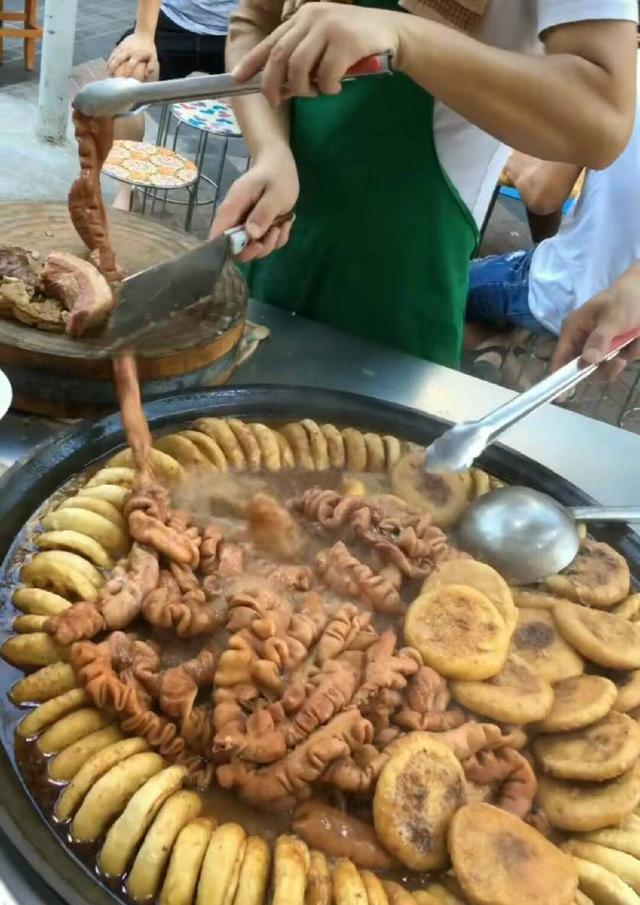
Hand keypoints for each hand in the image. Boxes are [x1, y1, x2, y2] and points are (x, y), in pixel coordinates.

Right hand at [107, 32, 157, 80]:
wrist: (143, 33)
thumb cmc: (149, 48)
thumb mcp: (153, 57)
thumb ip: (151, 67)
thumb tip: (146, 75)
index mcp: (136, 55)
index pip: (130, 65)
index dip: (127, 72)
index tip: (124, 79)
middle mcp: (128, 50)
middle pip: (119, 59)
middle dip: (114, 67)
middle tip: (110, 74)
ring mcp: (123, 47)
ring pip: (114, 55)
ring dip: (110, 63)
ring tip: (107, 71)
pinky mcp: (120, 44)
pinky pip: (114, 52)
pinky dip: (110, 58)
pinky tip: (108, 65)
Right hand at [210, 151, 298, 261]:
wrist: (279, 164)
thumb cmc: (276, 175)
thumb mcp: (275, 193)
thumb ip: (263, 213)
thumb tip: (251, 235)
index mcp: (232, 207)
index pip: (218, 235)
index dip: (231, 248)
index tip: (254, 245)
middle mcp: (235, 220)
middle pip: (235, 249)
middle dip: (255, 249)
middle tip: (273, 234)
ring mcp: (246, 226)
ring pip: (252, 249)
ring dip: (270, 243)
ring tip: (282, 224)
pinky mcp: (257, 229)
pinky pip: (265, 244)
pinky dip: (277, 239)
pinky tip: (285, 223)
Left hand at [232, 3, 401, 104]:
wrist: (393, 34)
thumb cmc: (355, 45)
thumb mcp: (324, 43)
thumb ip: (303, 57)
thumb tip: (279, 87)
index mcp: (303, 17)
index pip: (272, 42)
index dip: (252, 62)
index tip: (237, 78)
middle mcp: (312, 17)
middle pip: (280, 56)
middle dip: (274, 83)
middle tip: (276, 100)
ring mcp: (329, 27)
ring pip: (299, 67)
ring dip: (303, 88)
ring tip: (315, 92)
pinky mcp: (346, 41)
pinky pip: (326, 74)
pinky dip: (327, 87)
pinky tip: (335, 87)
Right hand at [551, 263, 639, 379]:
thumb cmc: (626, 297)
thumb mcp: (613, 316)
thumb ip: (599, 339)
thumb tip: (587, 361)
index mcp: (573, 330)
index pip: (560, 360)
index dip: (559, 378)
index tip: (563, 396)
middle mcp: (583, 342)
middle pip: (584, 371)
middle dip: (603, 368)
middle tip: (617, 359)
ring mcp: (600, 347)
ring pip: (605, 369)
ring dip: (622, 358)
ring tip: (632, 340)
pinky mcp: (615, 350)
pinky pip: (621, 362)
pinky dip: (632, 352)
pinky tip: (636, 338)